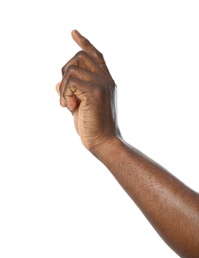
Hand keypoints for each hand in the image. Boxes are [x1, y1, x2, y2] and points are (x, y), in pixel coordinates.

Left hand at [56, 30, 120, 151]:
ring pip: (71, 69)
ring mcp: (102, 83)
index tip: (73, 33)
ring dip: (63, 88)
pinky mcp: (95, 91)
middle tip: (65, 93)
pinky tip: (69, 108)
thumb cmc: (92, 126)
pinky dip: (64, 94)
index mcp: (105, 82)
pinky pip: (70, 82)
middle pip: (79, 57)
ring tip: (67, 105)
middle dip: (65, 71)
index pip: (95, 56)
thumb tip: (56, 83)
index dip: (84, 43)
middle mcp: (106, 79)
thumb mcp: (79, 106)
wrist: (104, 142)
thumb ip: (71, 92)